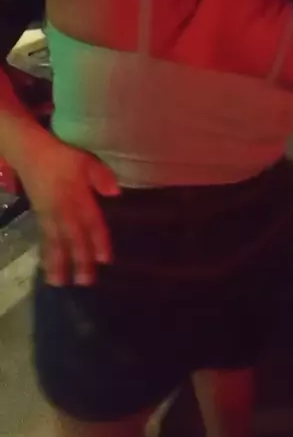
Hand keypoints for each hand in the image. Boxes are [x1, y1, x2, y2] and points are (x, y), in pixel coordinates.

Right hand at [18, 132, 118, 285]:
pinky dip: (46, 254)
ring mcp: (49, 215)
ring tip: (59, 283)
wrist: (32, 154)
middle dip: (79, 260)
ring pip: (55, 242)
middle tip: (85, 282)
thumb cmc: (63, 158)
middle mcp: (63, 210)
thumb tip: (116, 193)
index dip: (98, 241)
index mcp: (78, 197)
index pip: (91, 222)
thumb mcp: (86, 161)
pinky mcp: (39, 217)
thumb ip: (101, 177)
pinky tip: (48, 268)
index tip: (105, 260)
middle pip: (73, 238)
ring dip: (58, 263)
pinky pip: (44, 239)